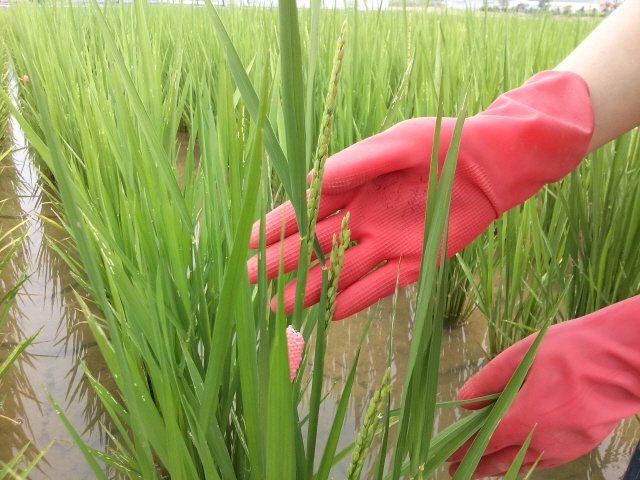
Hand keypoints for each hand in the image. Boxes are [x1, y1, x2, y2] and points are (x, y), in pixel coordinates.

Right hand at [247, 71, 593, 319]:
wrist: (492, 164)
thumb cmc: (442, 142)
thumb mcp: (397, 144)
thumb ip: (358, 163)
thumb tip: (313, 179)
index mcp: (355, 184)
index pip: (307, 208)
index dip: (277, 224)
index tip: (248, 241)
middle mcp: (364, 216)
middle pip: (317, 244)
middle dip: (284, 261)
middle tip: (252, 280)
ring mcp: (387, 241)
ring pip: (341, 269)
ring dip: (311, 287)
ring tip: (280, 306)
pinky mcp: (415, 261)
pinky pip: (380, 285)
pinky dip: (354, 299)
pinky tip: (327, 312)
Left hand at [447, 296, 639, 478]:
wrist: (623, 361)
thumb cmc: (571, 352)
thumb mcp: (521, 356)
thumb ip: (489, 381)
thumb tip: (464, 402)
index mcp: (525, 418)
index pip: (485, 442)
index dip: (463, 450)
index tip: (448, 457)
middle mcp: (543, 442)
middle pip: (502, 461)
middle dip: (477, 466)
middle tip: (456, 469)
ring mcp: (564, 448)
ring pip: (524, 463)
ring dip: (500, 464)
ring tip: (482, 464)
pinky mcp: (579, 447)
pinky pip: (544, 459)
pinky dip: (525, 459)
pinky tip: (517, 454)